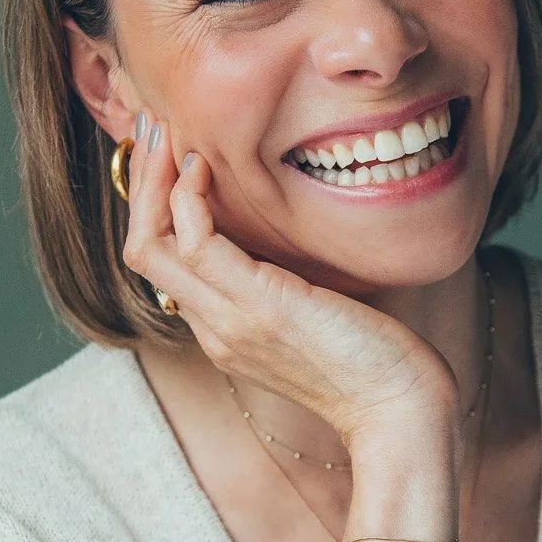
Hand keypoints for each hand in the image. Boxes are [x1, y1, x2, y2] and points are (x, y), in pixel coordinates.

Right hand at [123, 123, 459, 450]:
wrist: (401, 413)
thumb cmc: (379, 364)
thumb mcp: (323, 316)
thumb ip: (291, 284)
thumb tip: (291, 240)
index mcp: (226, 332)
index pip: (165, 264)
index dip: (156, 205)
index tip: (172, 155)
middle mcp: (216, 329)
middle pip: (143, 249)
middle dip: (141, 183)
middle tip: (152, 128)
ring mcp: (231, 321)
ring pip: (152, 243)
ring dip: (153, 179)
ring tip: (167, 132)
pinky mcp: (259, 307)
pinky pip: (195, 242)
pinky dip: (189, 196)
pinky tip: (205, 165)